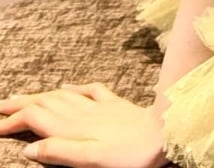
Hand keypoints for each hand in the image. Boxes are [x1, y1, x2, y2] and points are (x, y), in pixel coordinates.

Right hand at [0, 82, 168, 167]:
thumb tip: (30, 149)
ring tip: (22, 96)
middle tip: (0, 105)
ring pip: (61, 96)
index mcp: (73, 127)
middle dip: (20, 104)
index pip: (36, 118)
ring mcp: (99, 106)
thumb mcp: (90, 159)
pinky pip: (89, 91)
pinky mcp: (114, 104)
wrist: (164, 131)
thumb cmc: (129, 153)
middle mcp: (82, 113)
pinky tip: (67, 86)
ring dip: (40, 95)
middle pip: (45, 103)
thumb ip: (60, 151)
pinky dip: (73, 88)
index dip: (15, 122)